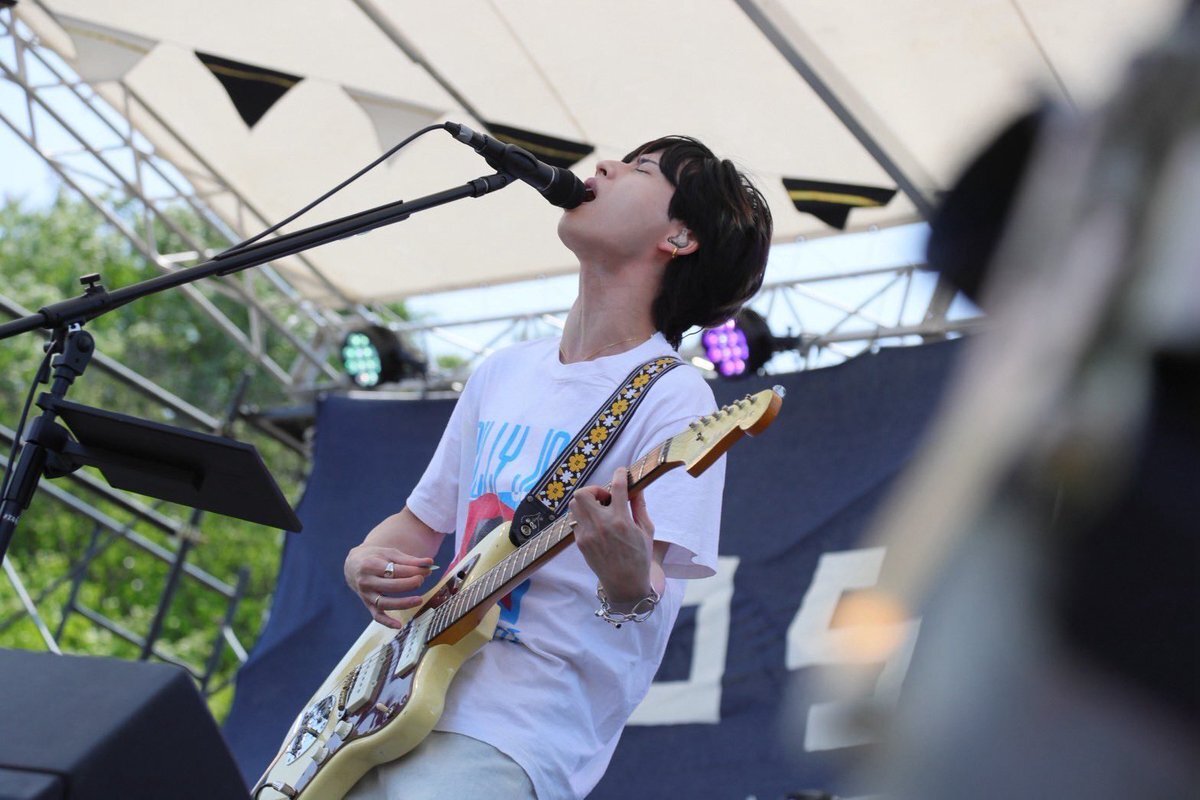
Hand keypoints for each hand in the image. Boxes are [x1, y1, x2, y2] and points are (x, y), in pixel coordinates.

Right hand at [344, 544, 434, 628]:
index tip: (426, 570)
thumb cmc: (375, 557)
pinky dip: (387, 622)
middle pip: (390, 586)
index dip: (413, 571)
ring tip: (419, 600)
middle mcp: (366, 581)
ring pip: (384, 603)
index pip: (395, 570)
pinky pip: (377, 616)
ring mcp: (366, 595)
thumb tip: (429, 562)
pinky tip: (399, 625)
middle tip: (421, 580)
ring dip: (403, 603)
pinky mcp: (367, 604)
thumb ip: (410, 560)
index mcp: (371, 565)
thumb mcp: (390, 553)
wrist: (354, 565)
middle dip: (409, 584)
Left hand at [570, 468, 657, 606]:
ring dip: (587, 502)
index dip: (620, 474)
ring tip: (600, 510)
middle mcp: (601, 525)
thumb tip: (637, 487)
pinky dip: (585, 517)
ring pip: (575, 505)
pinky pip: (576, 520)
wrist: (625, 585)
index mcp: (621, 521)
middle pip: (584, 493)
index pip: (617, 487)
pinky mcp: (580, 542)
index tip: (622, 471)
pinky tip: (597, 524)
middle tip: (605, 498)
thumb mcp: (646, 531)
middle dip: (595, 490)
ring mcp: (587, 534)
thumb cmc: (639, 558)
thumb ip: (640, 506)